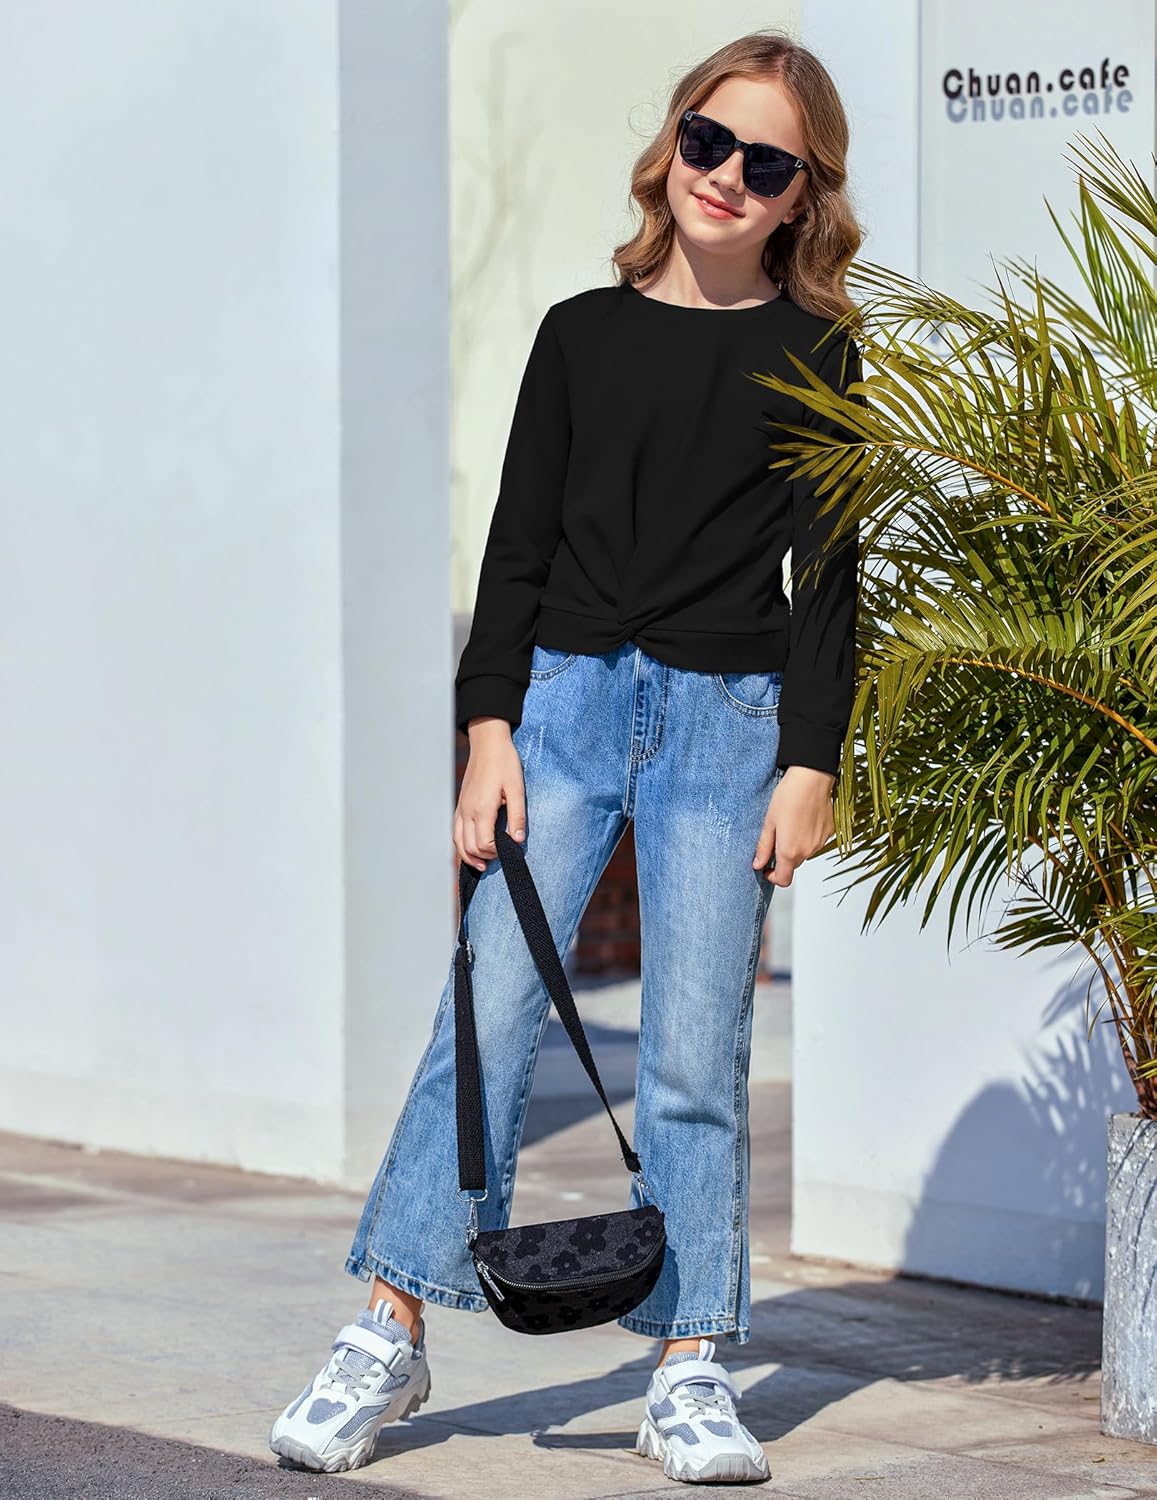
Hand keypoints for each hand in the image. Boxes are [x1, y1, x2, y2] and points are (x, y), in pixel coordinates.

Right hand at [454, 717, 527, 870]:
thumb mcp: (517, 788)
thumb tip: (518, 841)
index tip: (509, 850)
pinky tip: (471, 848)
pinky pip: (455, 831)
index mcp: (482, 809)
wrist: (488, 744)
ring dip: (469, 856)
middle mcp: (467, 811)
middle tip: (500, 858)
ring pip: (458, 842)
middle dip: (484, 857)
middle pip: (469, 847)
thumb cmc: (505, 764)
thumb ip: (517, 816)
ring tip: (483, 864)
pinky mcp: (460, 804)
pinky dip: (461, 844)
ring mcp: (461, 808)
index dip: (496, 853)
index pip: (483, 844)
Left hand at [752, 766, 837, 887]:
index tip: (767, 867)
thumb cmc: (789, 796)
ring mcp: (819, 843)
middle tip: (776, 837)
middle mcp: (807, 851)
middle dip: (783, 857)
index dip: (773, 877)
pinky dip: (808, 836)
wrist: (811, 779)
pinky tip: (803, 819)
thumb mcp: (769, 822)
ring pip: (804, 853)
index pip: (783, 880)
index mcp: (789, 851)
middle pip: (793, 865)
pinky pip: (815, 842)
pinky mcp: (828, 833)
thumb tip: (758, 864)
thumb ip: (763, 847)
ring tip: (790, 823)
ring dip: (796, 846)